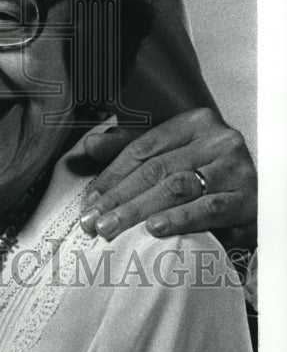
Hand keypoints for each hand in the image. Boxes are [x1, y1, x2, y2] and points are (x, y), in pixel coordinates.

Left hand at [79, 108, 256, 252]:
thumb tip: (90, 145)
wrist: (260, 198)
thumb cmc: (206, 175)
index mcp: (195, 122)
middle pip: (156, 169)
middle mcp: (218, 139)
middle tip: (93, 222)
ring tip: (113, 227)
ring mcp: (235, 168)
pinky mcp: (248, 198)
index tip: (90, 201)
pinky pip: (207, 209)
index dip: (112, 174)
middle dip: (120, 197)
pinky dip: (178, 219)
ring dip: (139, 211)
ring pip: (176, 188)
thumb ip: (131, 148)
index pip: (143, 147)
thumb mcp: (171, 154)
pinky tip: (154, 228)